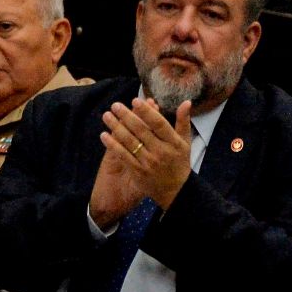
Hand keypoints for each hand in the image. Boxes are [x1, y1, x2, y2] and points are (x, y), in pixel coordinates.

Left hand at [89, 98, 191, 228]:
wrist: (176, 191)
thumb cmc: (180, 162)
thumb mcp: (185, 142)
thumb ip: (183, 121)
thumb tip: (186, 101)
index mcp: (173, 142)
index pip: (159, 124)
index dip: (147, 112)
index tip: (135, 101)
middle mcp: (161, 151)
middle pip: (141, 130)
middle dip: (127, 116)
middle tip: (115, 105)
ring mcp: (148, 162)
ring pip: (130, 142)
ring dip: (116, 128)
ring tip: (107, 116)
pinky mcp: (138, 172)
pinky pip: (123, 156)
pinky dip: (113, 145)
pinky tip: (104, 135)